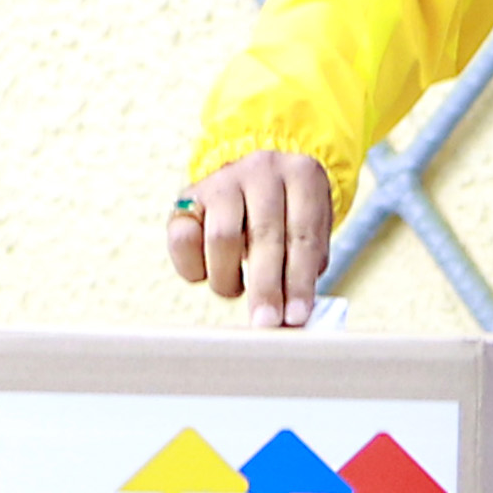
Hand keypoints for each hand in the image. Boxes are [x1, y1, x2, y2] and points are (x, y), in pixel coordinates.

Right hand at [166, 151, 334, 327]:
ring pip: (222, 237)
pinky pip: (183, 239)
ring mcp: (223, 180)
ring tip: (237, 291)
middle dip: (266, 287)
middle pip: (264, 234)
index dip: (299, 280)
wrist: (254, 179)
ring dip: (228, 278)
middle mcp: (262, 169)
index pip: (304, 234)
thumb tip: (295, 316)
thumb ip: (307, 265)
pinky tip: (209, 275)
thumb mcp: (309, 228)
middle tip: (266, 323)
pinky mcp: (188, 196)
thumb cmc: (288, 214)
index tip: (296, 318)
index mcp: (302, 175)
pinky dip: (194, 267)